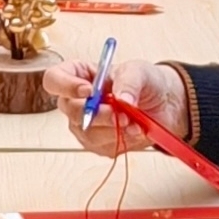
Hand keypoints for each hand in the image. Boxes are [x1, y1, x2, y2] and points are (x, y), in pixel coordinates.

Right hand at [45, 58, 189, 156]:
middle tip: (120, 112)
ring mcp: (85, 125)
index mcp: (79, 75)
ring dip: (114, 128)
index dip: (66, 86)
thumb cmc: (145, 81)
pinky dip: (123, 140)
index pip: (54, 79)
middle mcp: (77, 101)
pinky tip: (135, 130)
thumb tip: (122, 99)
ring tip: (134, 120)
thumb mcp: (140, 71)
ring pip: (87, 132)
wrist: (164, 104)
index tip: (88, 91)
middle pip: (70, 110)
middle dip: (98, 113)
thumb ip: (129, 81)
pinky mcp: (99, 144)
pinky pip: (103, 147)